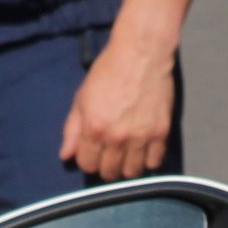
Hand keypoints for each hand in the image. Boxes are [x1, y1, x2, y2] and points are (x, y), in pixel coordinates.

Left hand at [61, 22, 175, 180]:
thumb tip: (66, 156)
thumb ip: (72, 129)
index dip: (88, 160)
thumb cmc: (108, 72)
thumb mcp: (82, 98)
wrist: (141, 53)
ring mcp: (141, 136)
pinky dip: (148, 161)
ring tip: (127, 155)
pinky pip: (154, 162)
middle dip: (106, 167)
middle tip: (110, 154)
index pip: (87, 165)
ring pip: (132, 173)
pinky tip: (143, 151)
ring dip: (127, 168)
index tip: (93, 152)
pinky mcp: (161, 133)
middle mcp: (117, 137)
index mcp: (94, 128)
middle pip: (109, 173)